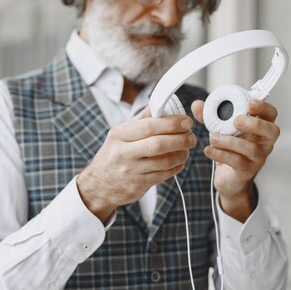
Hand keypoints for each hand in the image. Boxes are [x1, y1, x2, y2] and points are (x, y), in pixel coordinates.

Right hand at [77, 107, 196, 222]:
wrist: (99, 185)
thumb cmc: (113, 154)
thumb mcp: (120, 134)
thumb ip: (141, 119)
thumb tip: (160, 104)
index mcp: (119, 134)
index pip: (149, 126)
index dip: (171, 123)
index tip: (186, 121)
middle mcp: (123, 152)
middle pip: (158, 144)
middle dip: (180, 139)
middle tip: (191, 137)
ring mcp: (131, 170)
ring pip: (164, 162)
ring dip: (181, 154)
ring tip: (186, 149)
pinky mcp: (139, 185)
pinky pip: (164, 175)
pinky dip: (176, 167)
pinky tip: (179, 161)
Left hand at [191, 99, 279, 221]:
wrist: (227, 176)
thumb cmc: (228, 147)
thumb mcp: (218, 128)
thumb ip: (208, 115)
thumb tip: (197, 104)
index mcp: (260, 127)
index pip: (271, 113)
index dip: (263, 107)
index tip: (248, 103)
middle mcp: (264, 142)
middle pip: (272, 131)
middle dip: (255, 124)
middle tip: (236, 122)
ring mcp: (258, 157)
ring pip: (251, 148)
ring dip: (230, 141)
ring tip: (213, 138)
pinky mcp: (247, 170)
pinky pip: (237, 162)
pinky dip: (221, 154)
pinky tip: (209, 150)